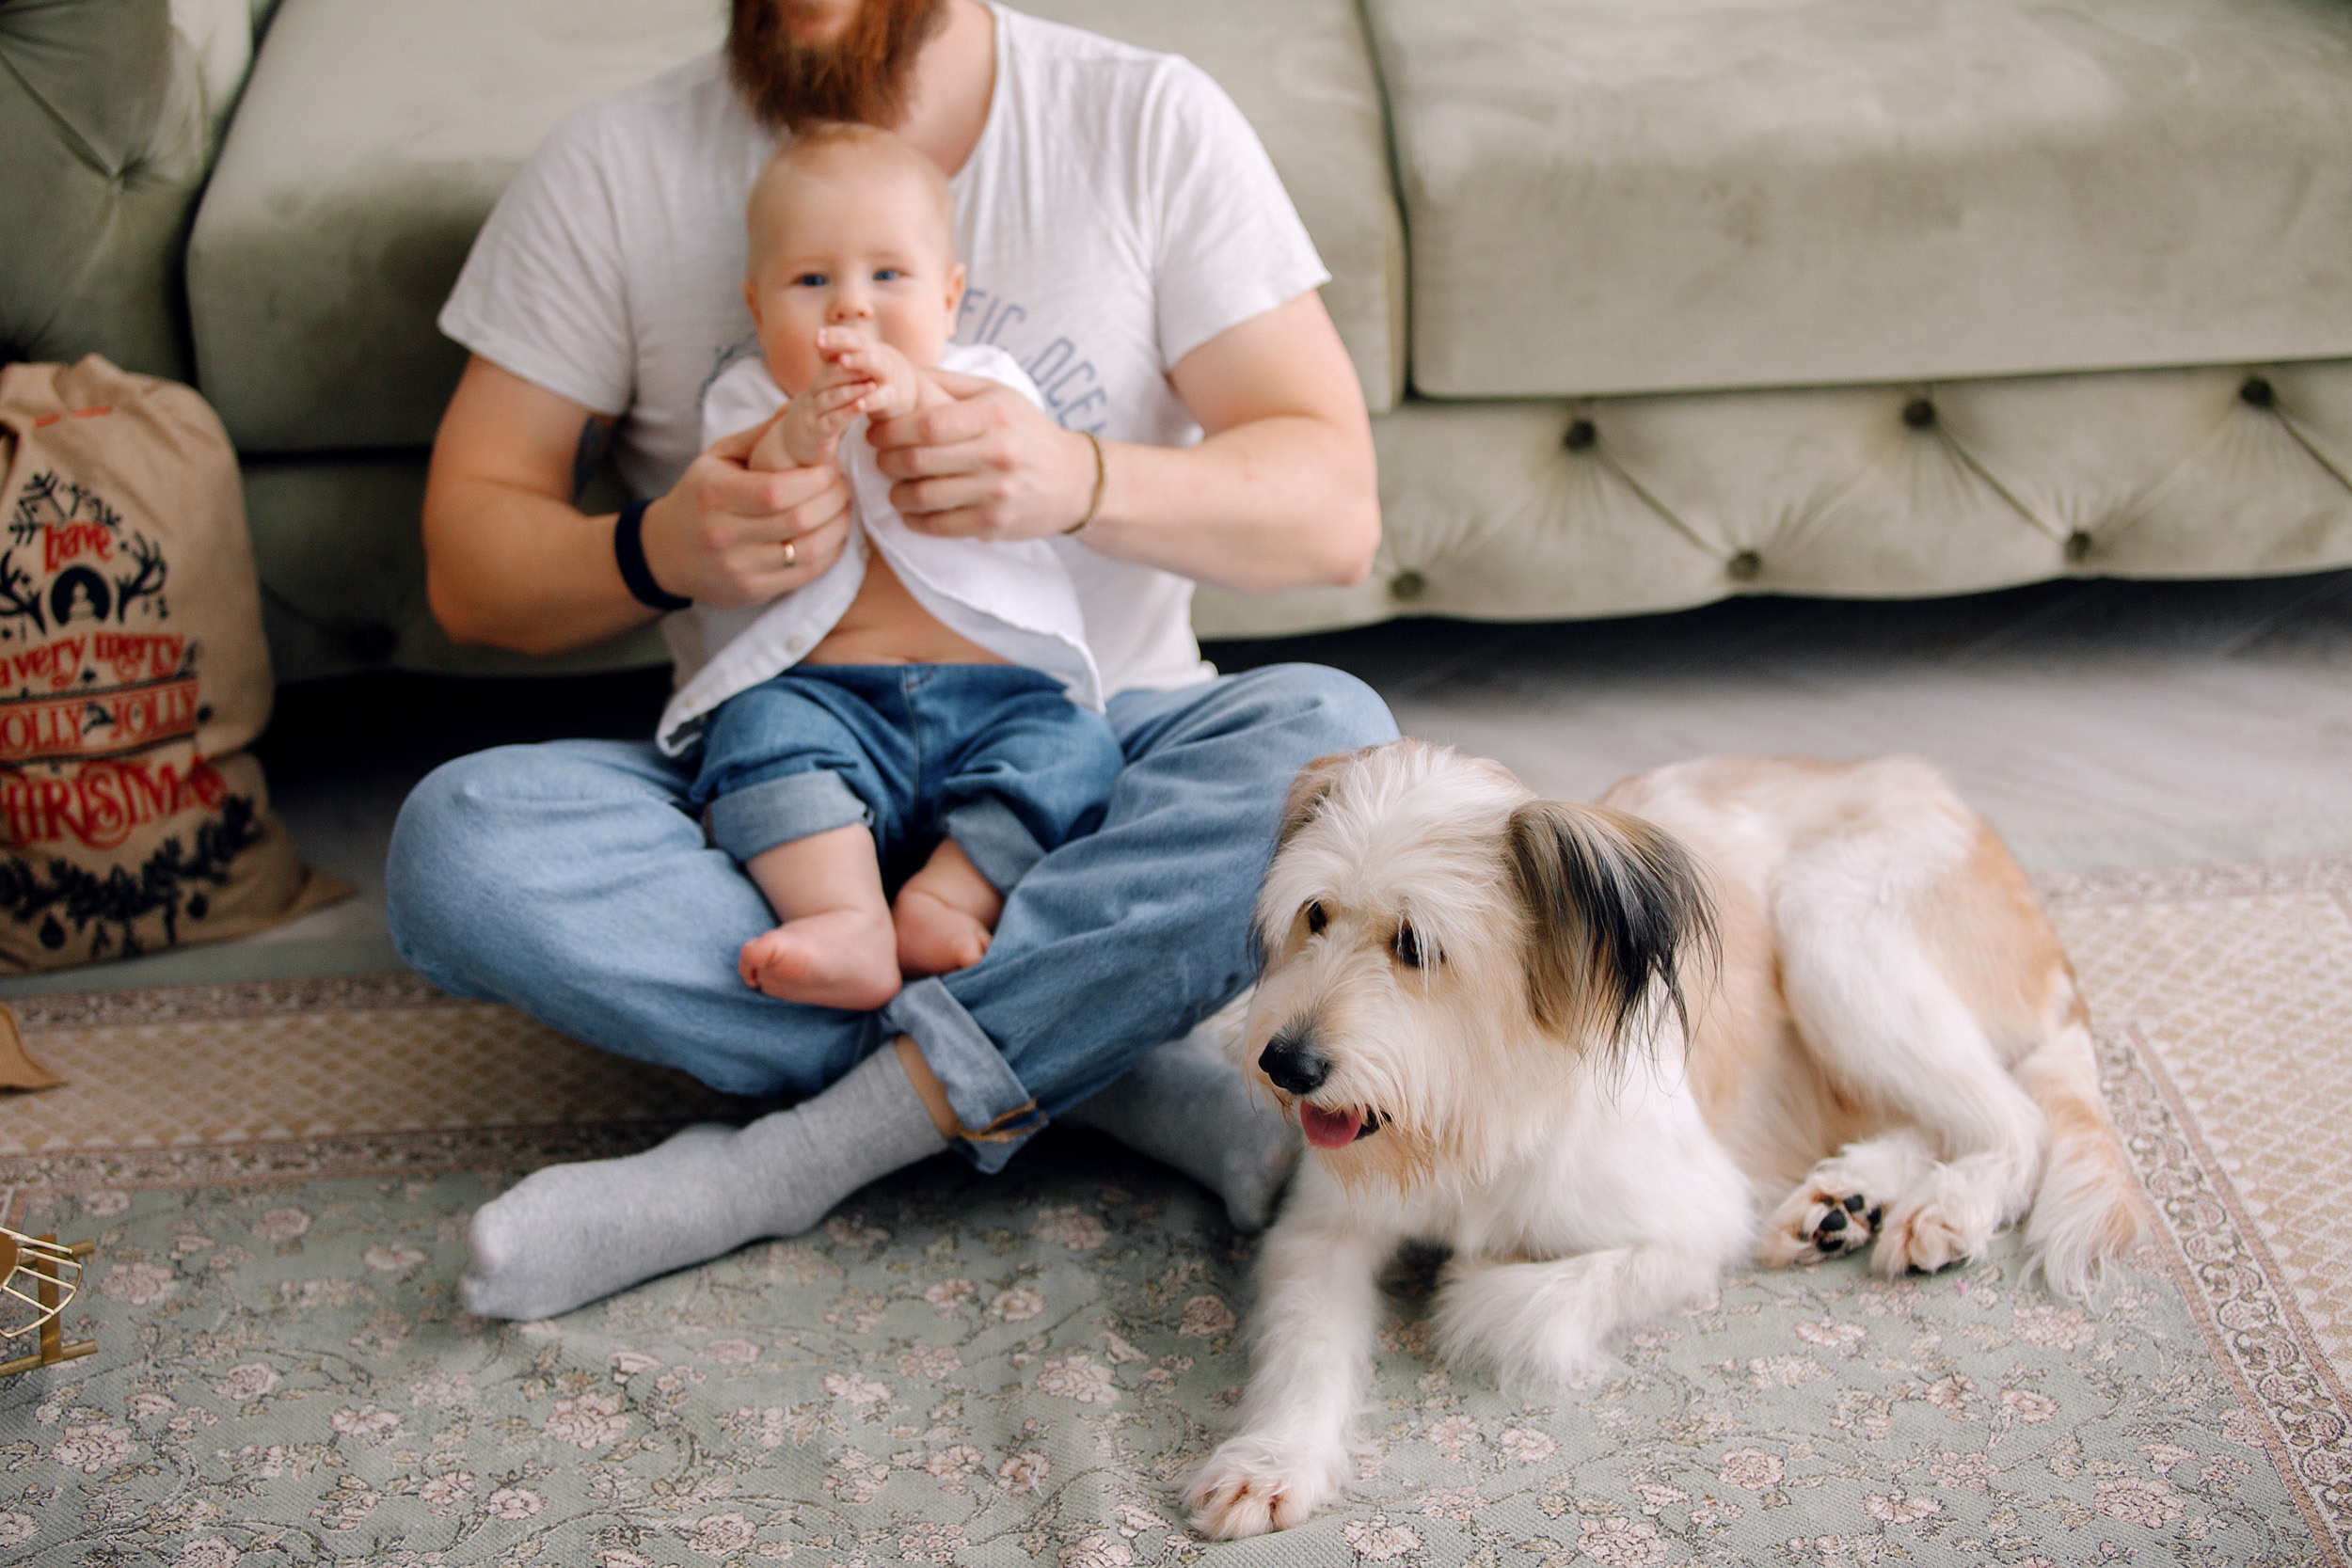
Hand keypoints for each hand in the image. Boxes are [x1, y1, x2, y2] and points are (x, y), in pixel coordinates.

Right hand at [639, 419, 852, 609]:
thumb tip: (798, 408)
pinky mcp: (752, 591)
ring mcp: (738, 567)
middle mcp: (723, 534)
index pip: (776, 491)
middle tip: (842, 486)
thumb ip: (759, 435)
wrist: (665, 552)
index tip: (829, 468)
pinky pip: (805, 575)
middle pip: (798, 520)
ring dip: (838, 528)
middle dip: (834, 500)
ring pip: (807, 552)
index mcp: (713, 494)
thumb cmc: (699, 496)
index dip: (814, 480)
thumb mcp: (717, 458)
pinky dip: (829, 553)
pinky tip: (832, 535)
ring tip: (842, 509)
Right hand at [760, 353, 878, 470]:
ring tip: (872, 383)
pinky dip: (848, 412)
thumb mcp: (822, 399)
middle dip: (851, 368)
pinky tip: (861, 406)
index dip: (846, 357)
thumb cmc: (814, 421)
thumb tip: (854, 362)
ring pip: (832, 398)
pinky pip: (833, 420)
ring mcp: (811, 414)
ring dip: (853, 390)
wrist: (789, 449)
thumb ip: (835, 384)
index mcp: (815, 387)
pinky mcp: (816, 433)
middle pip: (830, 378)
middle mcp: (810, 397)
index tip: (866, 348)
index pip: (830, 366)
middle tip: (872, 360)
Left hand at [817, 327, 926, 422]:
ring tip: (841, 360)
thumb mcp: (859, 361)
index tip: (816, 335)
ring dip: (858, 360)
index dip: (835, 334)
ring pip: (875, 364)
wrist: (910, 391)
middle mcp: (880, 356)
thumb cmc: (875, 375)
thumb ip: (838, 352)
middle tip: (821, 342)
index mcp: (870, 347)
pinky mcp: (893, 396)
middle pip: (861, 344)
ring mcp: (888, 375)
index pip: (851, 336)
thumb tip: (817, 339)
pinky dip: (871, 400)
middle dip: (840, 342)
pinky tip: (859, 404)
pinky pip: (882, 397)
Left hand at [865, 370, 1097, 541]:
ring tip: (894, 487)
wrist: (1075, 480)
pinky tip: (911, 511)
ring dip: (897, 494)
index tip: (875, 434)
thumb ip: (949, 382)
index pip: (926, 424)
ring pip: (923, 496)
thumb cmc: (1028, 431)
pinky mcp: (995, 523)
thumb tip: (897, 371)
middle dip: (886, 461)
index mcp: (994, 415)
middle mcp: (997, 453)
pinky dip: (915, 521)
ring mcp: (997, 492)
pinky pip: (940, 526)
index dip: (890, 430)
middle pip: (917, 460)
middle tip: (880, 459)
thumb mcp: (998, 394)